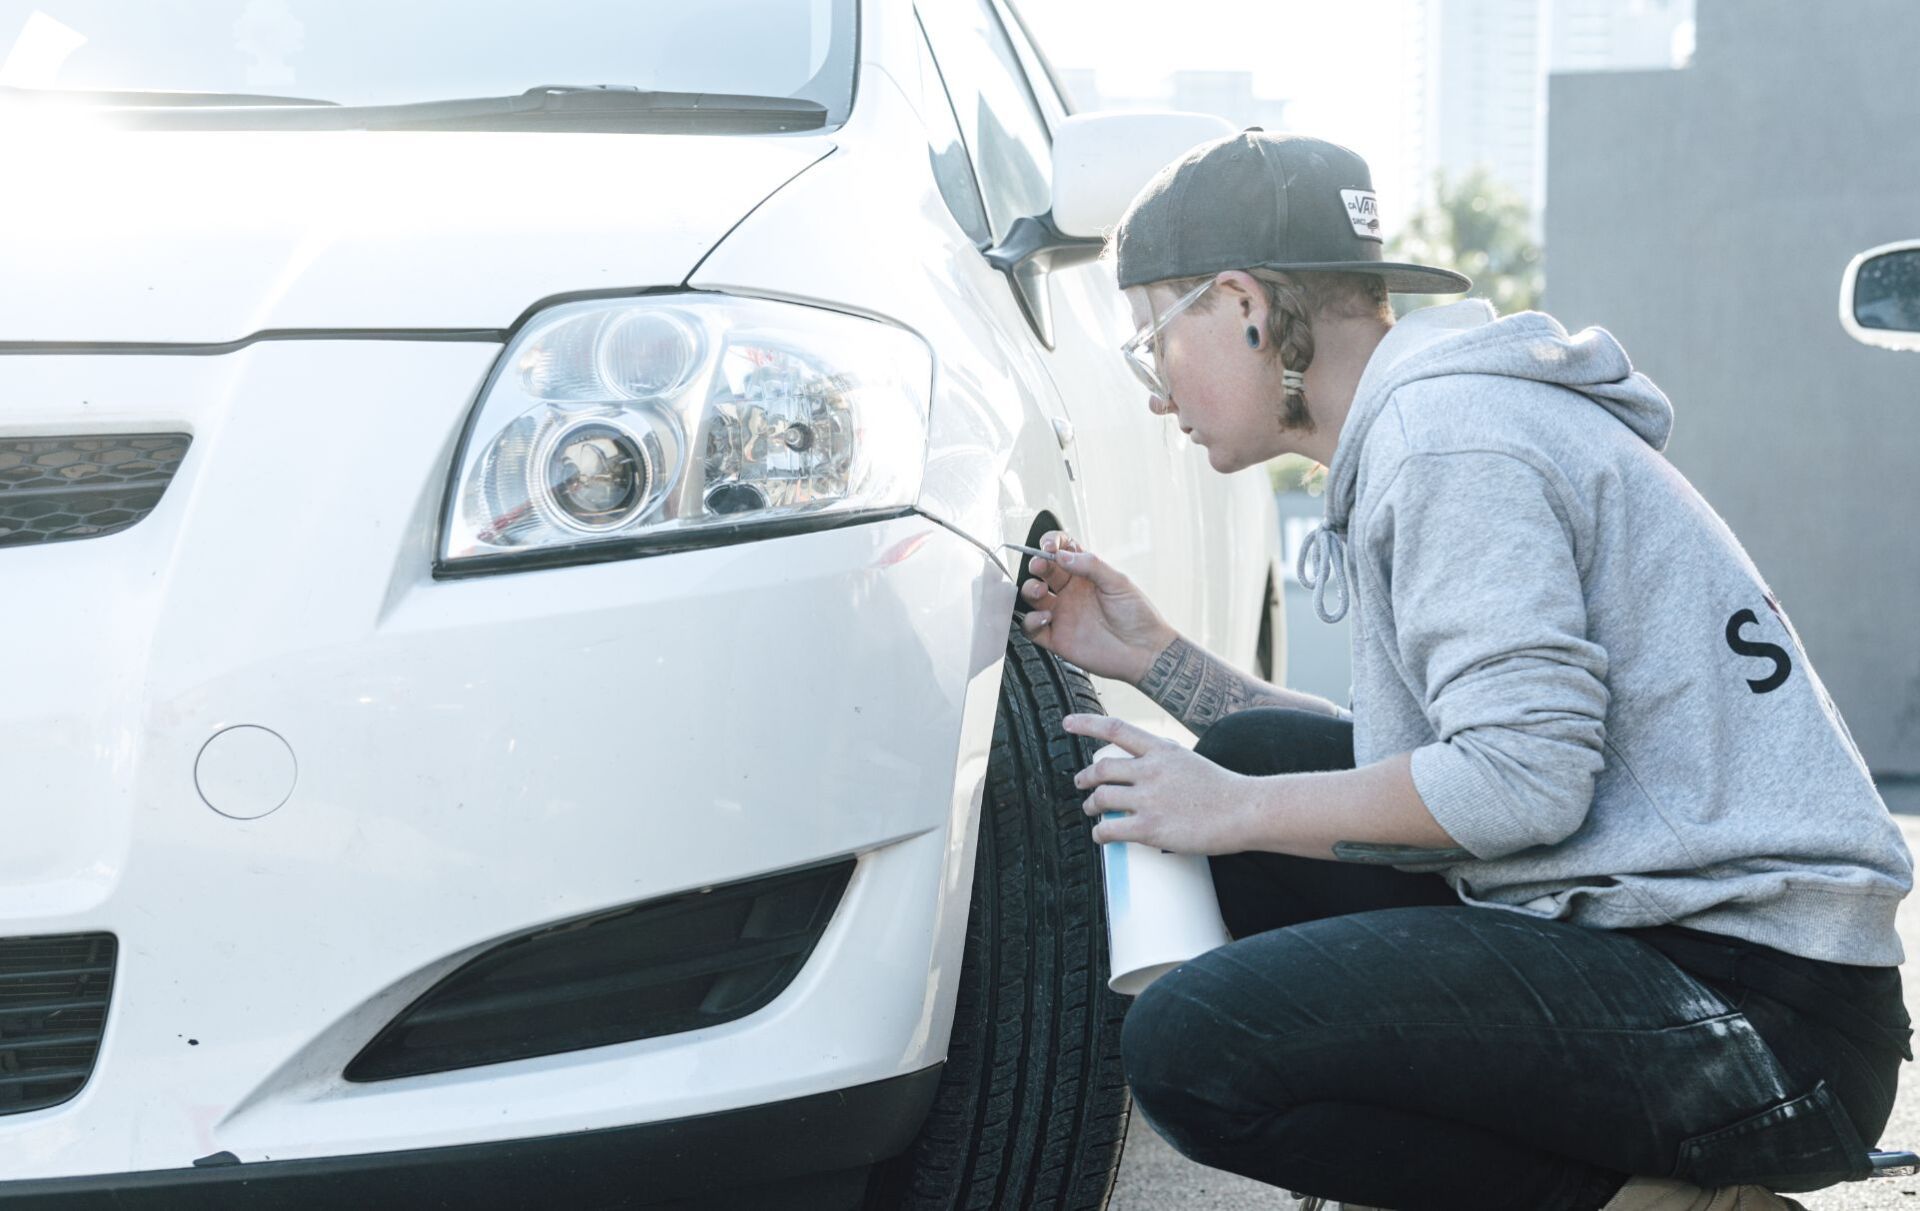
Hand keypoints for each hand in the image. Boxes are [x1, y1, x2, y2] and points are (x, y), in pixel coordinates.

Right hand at [1018, 530, 1176, 684]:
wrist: (1144, 652)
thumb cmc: (1138, 616)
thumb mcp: (1118, 582)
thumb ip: (1091, 565)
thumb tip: (1062, 554)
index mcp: (1085, 576)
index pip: (1062, 551)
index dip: (1051, 544)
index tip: (1049, 546)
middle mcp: (1071, 593)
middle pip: (1043, 571)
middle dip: (1037, 563)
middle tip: (1040, 565)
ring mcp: (1062, 615)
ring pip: (1032, 597)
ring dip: (1029, 589)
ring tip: (1041, 591)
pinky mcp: (1057, 638)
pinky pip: (1031, 628)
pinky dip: (1030, 621)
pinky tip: (1046, 617)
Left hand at [1064, 715, 1257, 854]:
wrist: (1244, 811)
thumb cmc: (1221, 790)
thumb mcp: (1189, 760)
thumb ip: (1163, 760)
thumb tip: (1141, 765)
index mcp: (1161, 751)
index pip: (1115, 729)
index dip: (1086, 724)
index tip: (1066, 723)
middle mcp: (1151, 771)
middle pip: (1101, 769)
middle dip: (1085, 778)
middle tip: (1080, 784)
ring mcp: (1149, 799)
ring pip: (1101, 798)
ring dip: (1091, 806)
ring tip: (1092, 811)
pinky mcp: (1150, 828)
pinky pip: (1109, 829)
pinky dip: (1099, 833)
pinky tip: (1100, 836)